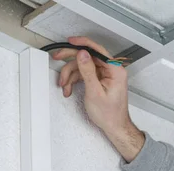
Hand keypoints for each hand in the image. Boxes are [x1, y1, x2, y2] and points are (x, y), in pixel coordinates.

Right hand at [52, 37, 144, 162]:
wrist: (114, 127)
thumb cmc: (109, 114)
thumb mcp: (95, 92)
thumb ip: (88, 71)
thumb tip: (82, 54)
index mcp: (115, 71)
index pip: (97, 50)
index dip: (82, 44)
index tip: (70, 41)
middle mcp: (112, 71)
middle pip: (88, 57)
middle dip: (71, 61)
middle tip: (58, 58)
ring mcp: (106, 75)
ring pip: (83, 67)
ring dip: (71, 75)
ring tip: (65, 86)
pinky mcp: (100, 80)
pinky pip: (85, 75)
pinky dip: (75, 80)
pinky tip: (69, 88)